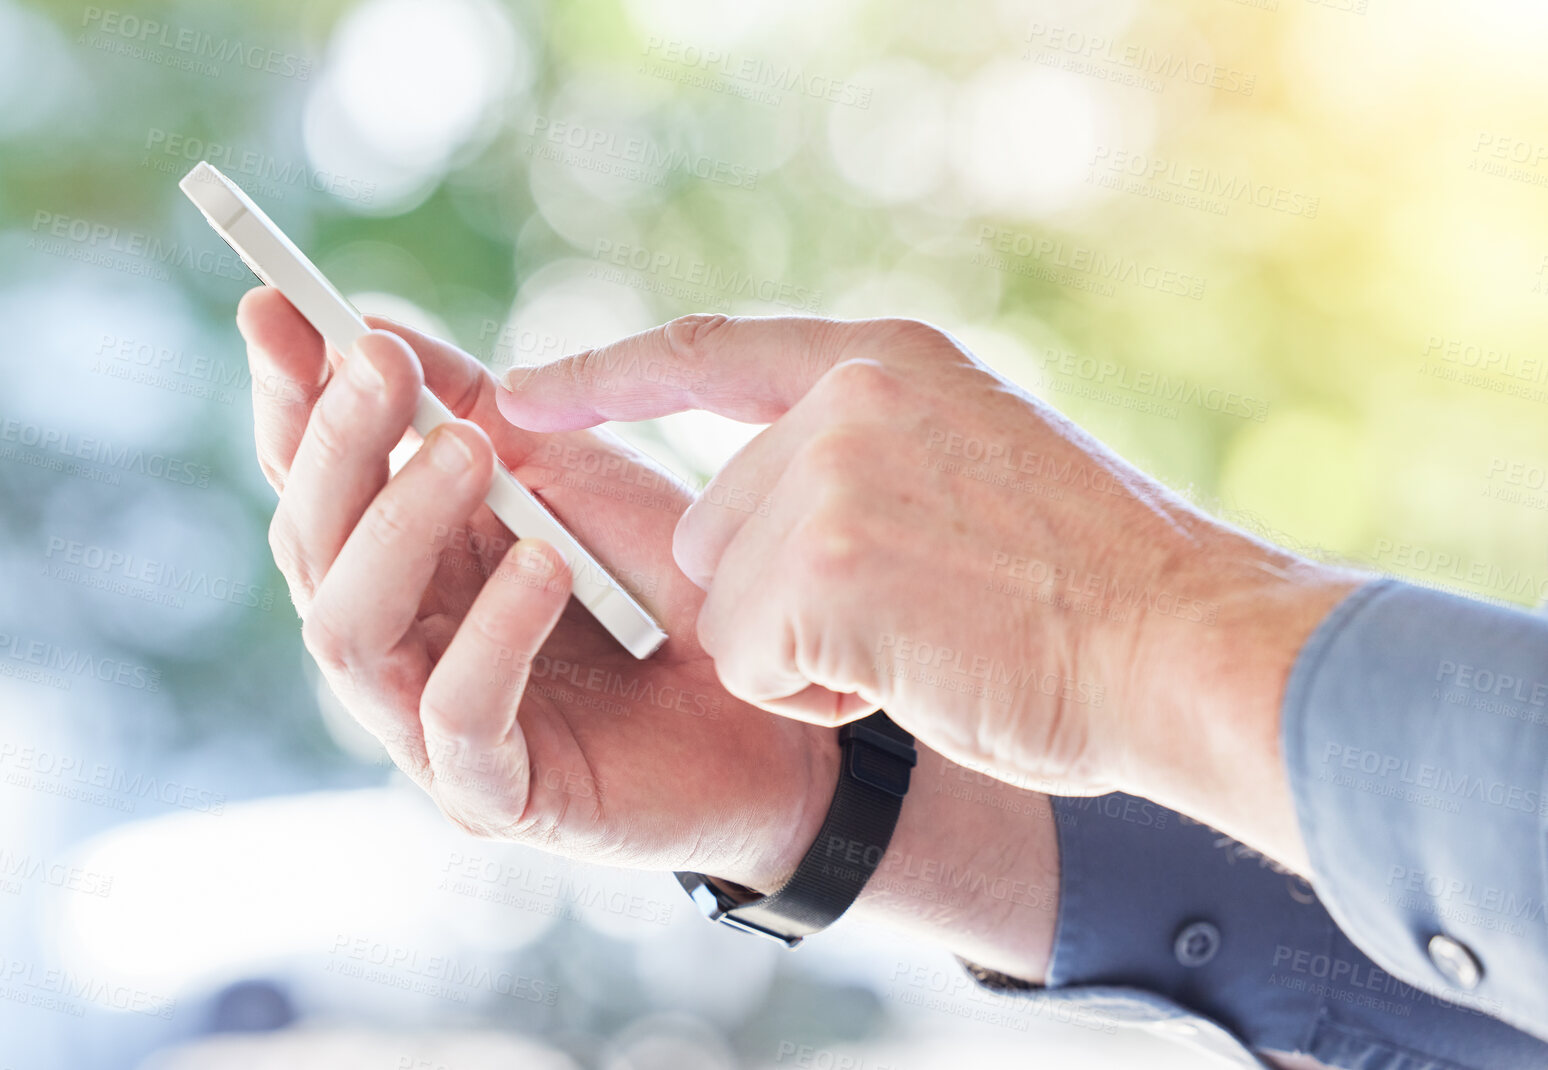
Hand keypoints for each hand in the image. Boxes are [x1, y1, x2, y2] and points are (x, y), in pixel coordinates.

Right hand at [236, 288, 832, 890]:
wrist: (778, 690)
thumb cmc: (660, 582)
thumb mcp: (565, 468)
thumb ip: (468, 405)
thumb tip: (367, 325)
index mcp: (399, 563)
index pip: (308, 481)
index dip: (285, 398)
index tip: (272, 303)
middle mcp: (392, 644)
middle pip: (309, 548)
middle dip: (337, 447)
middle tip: (380, 366)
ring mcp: (428, 727)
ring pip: (348, 632)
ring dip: (397, 529)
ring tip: (466, 453)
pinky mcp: (495, 793)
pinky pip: (457, 716)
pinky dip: (492, 634)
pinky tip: (542, 565)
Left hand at [496, 314, 1362, 871]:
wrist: (1186, 651)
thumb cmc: (1094, 588)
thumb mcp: (971, 461)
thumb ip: (861, 450)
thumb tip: (751, 492)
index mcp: (885, 359)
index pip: (706, 354)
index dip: (604, 376)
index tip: (517, 394)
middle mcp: (846, 398)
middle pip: (714, 525)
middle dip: (779, 593)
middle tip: (913, 610)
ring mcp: (828, 475)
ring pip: (728, 599)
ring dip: (806, 646)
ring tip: (926, 637)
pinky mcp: (817, 565)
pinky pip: (752, 659)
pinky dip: (818, 692)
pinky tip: (915, 672)